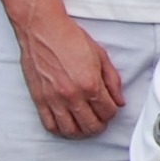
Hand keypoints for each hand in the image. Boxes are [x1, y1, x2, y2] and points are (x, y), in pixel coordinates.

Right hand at [14, 8, 125, 138]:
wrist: (42, 29)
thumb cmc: (69, 38)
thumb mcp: (100, 56)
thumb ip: (113, 81)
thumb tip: (120, 101)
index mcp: (90, 84)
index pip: (108, 112)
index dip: (112, 112)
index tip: (110, 108)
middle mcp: (72, 95)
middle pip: (92, 126)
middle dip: (100, 125)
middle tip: (99, 118)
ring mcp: (54, 99)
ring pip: (71, 131)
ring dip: (81, 131)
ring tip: (84, 123)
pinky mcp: (39, 99)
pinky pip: (50, 125)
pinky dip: (61, 129)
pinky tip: (67, 123)